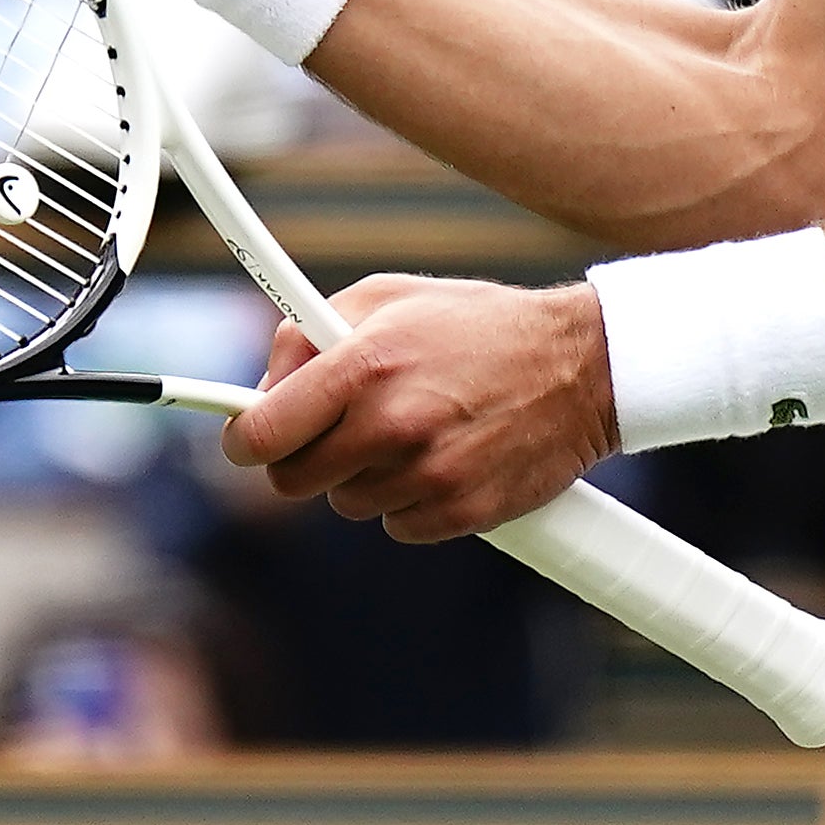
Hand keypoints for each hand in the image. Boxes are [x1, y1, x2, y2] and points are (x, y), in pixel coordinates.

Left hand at [218, 275, 613, 543]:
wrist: (582, 366)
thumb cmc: (476, 326)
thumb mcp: (387, 297)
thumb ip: (310, 335)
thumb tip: (263, 386)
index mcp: (364, 365)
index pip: (262, 432)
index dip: (243, 439)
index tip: (246, 438)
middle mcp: (391, 424)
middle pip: (293, 481)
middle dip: (302, 459)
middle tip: (332, 432)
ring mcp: (429, 474)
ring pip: (347, 504)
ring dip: (363, 476)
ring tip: (410, 430)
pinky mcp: (463, 511)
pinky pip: (398, 526)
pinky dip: (409, 502)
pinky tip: (441, 459)